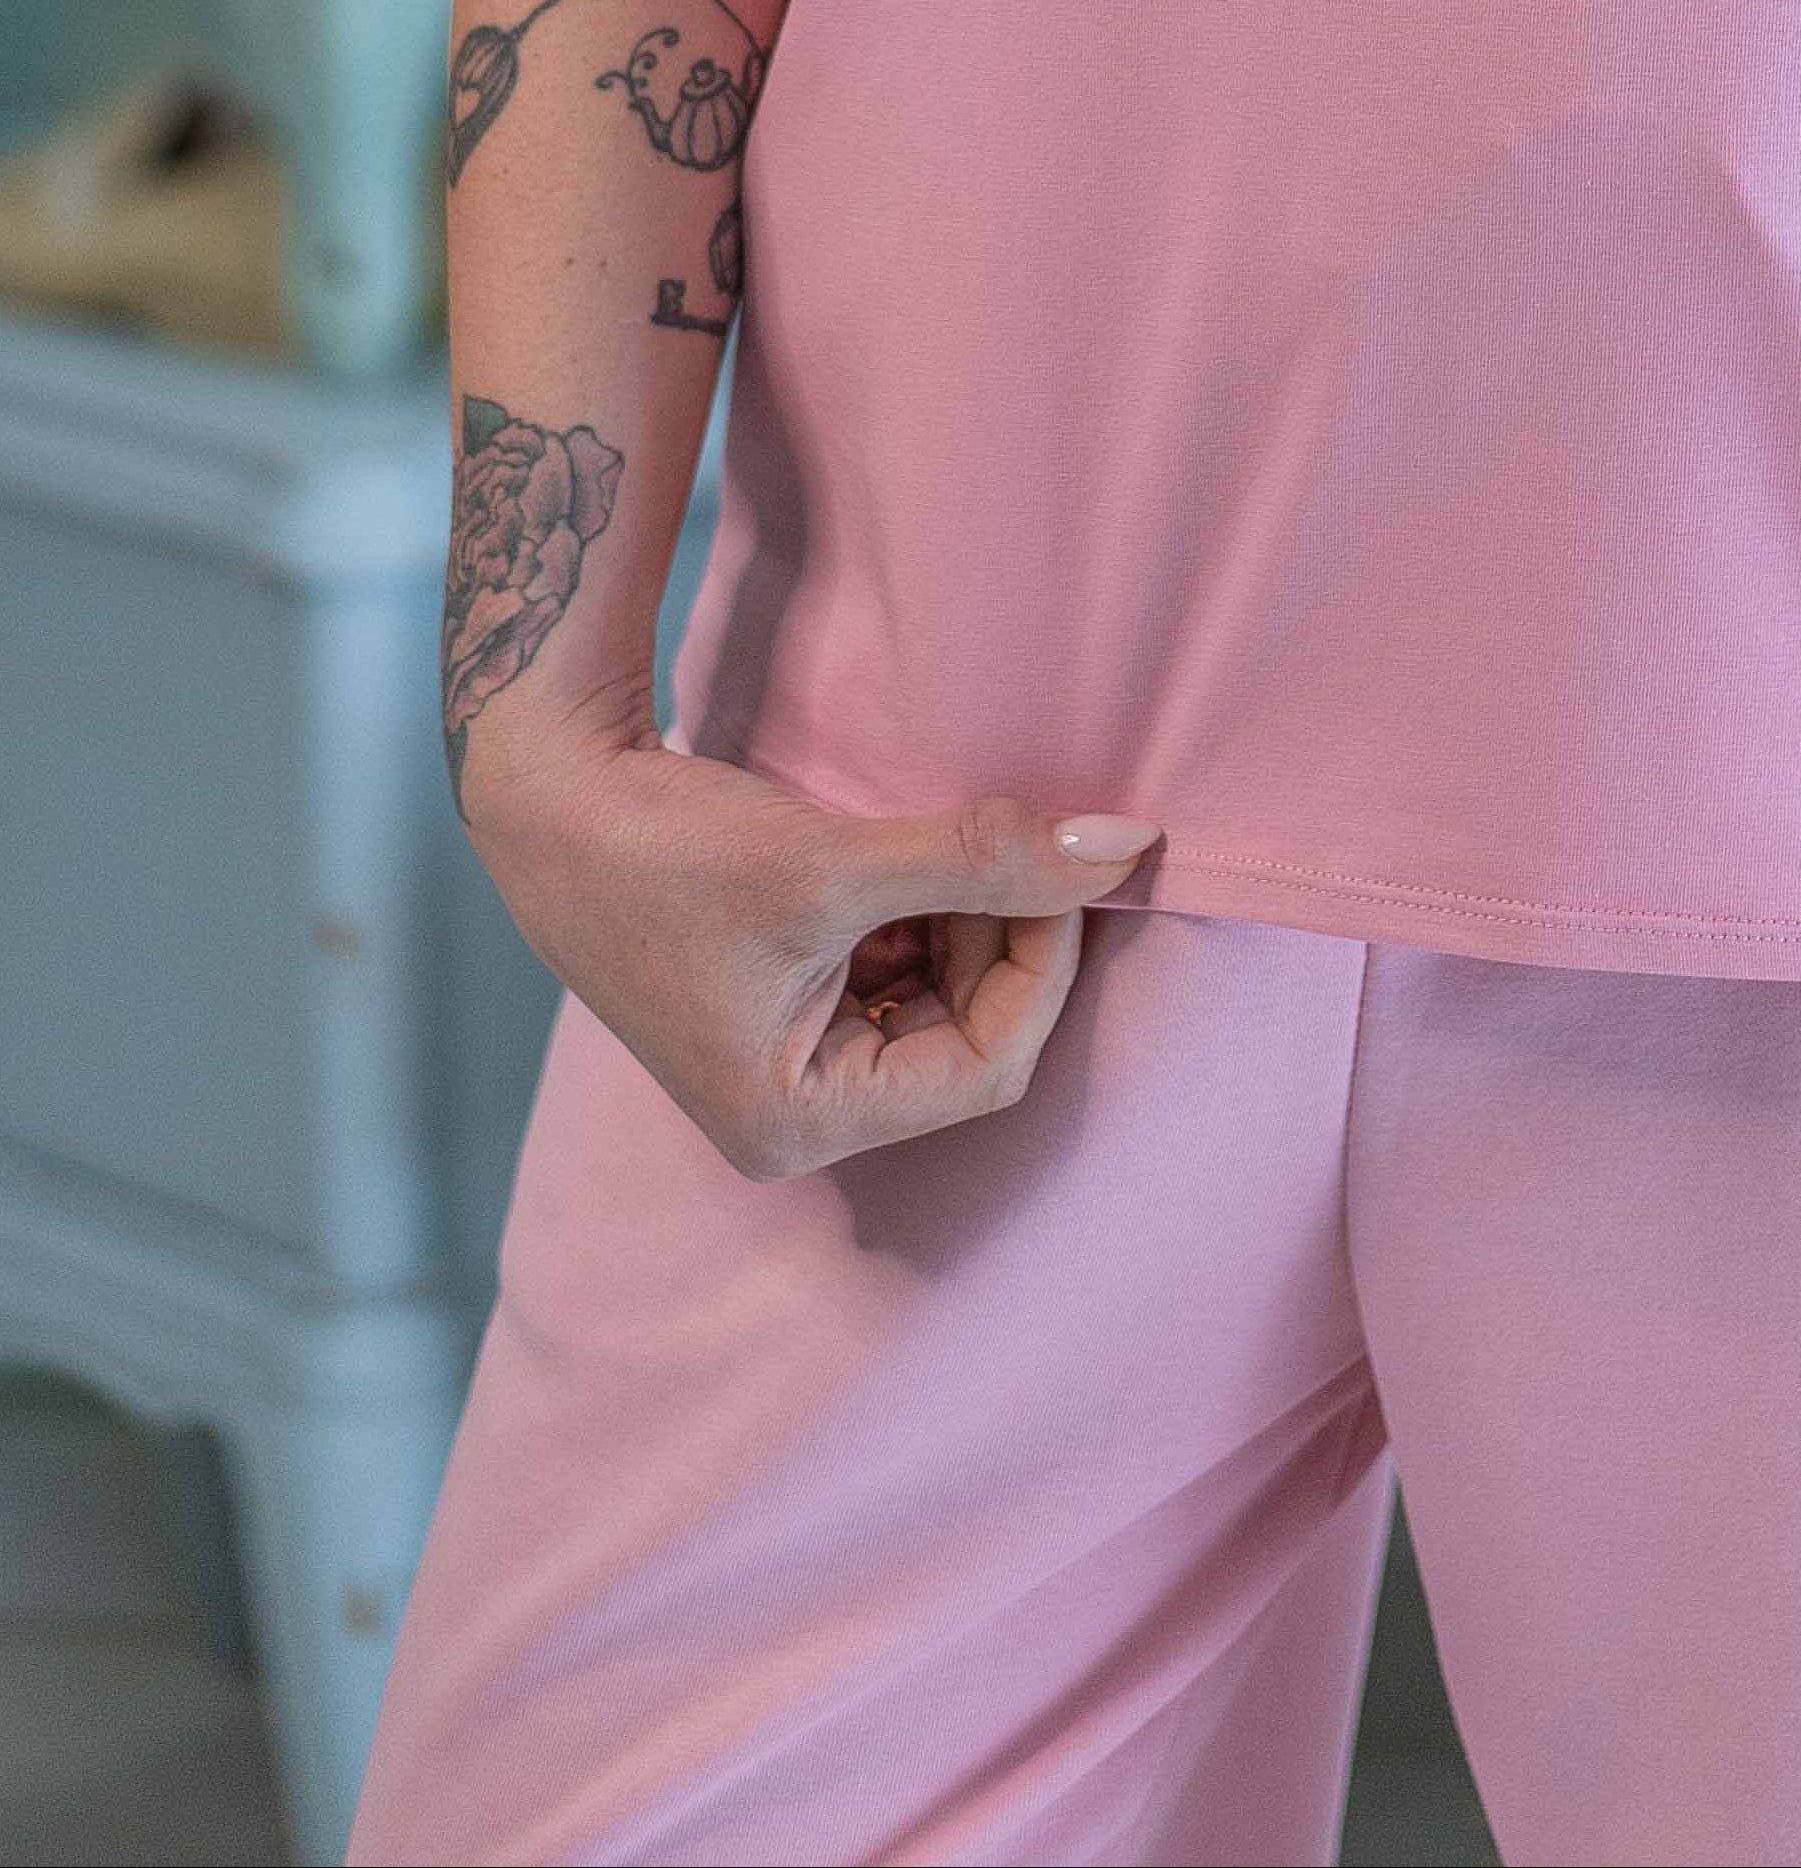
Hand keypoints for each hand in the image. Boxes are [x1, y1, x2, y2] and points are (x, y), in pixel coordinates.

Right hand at [464, 717, 1161, 1178]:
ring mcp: (800, 1054)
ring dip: (976, 913)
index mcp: (799, 1124)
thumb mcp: (834, 863)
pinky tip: (923, 847)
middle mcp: (802, 1110)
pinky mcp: (799, 994)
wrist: (554, 796)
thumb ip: (982, 858)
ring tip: (962, 834)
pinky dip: (936, 904)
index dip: (1043, 961)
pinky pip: (909, 962)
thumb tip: (1127, 847)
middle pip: (975, 1032)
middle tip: (1019, 837)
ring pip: (949, 991)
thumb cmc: (667, 850)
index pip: (987, 1066)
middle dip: (1010, 934)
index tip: (1066, 865)